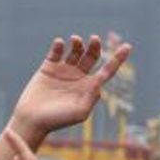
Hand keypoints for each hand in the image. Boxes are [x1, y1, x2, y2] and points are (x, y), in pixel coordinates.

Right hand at [9, 34, 131, 144]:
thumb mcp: (80, 112)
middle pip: (92, 55)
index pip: (107, 70)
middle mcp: (77, 77)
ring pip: (75, 50)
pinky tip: (59, 43)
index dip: (118, 58)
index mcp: (88, 87)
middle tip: (94, 39)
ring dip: (78, 43)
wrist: (32, 120)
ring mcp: (63, 71)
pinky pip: (56, 52)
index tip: (127, 47)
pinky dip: (58, 45)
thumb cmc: (57, 120)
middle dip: (95, 46)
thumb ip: (92, 97)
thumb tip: (100, 80)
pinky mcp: (48, 68)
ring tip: (75, 40)